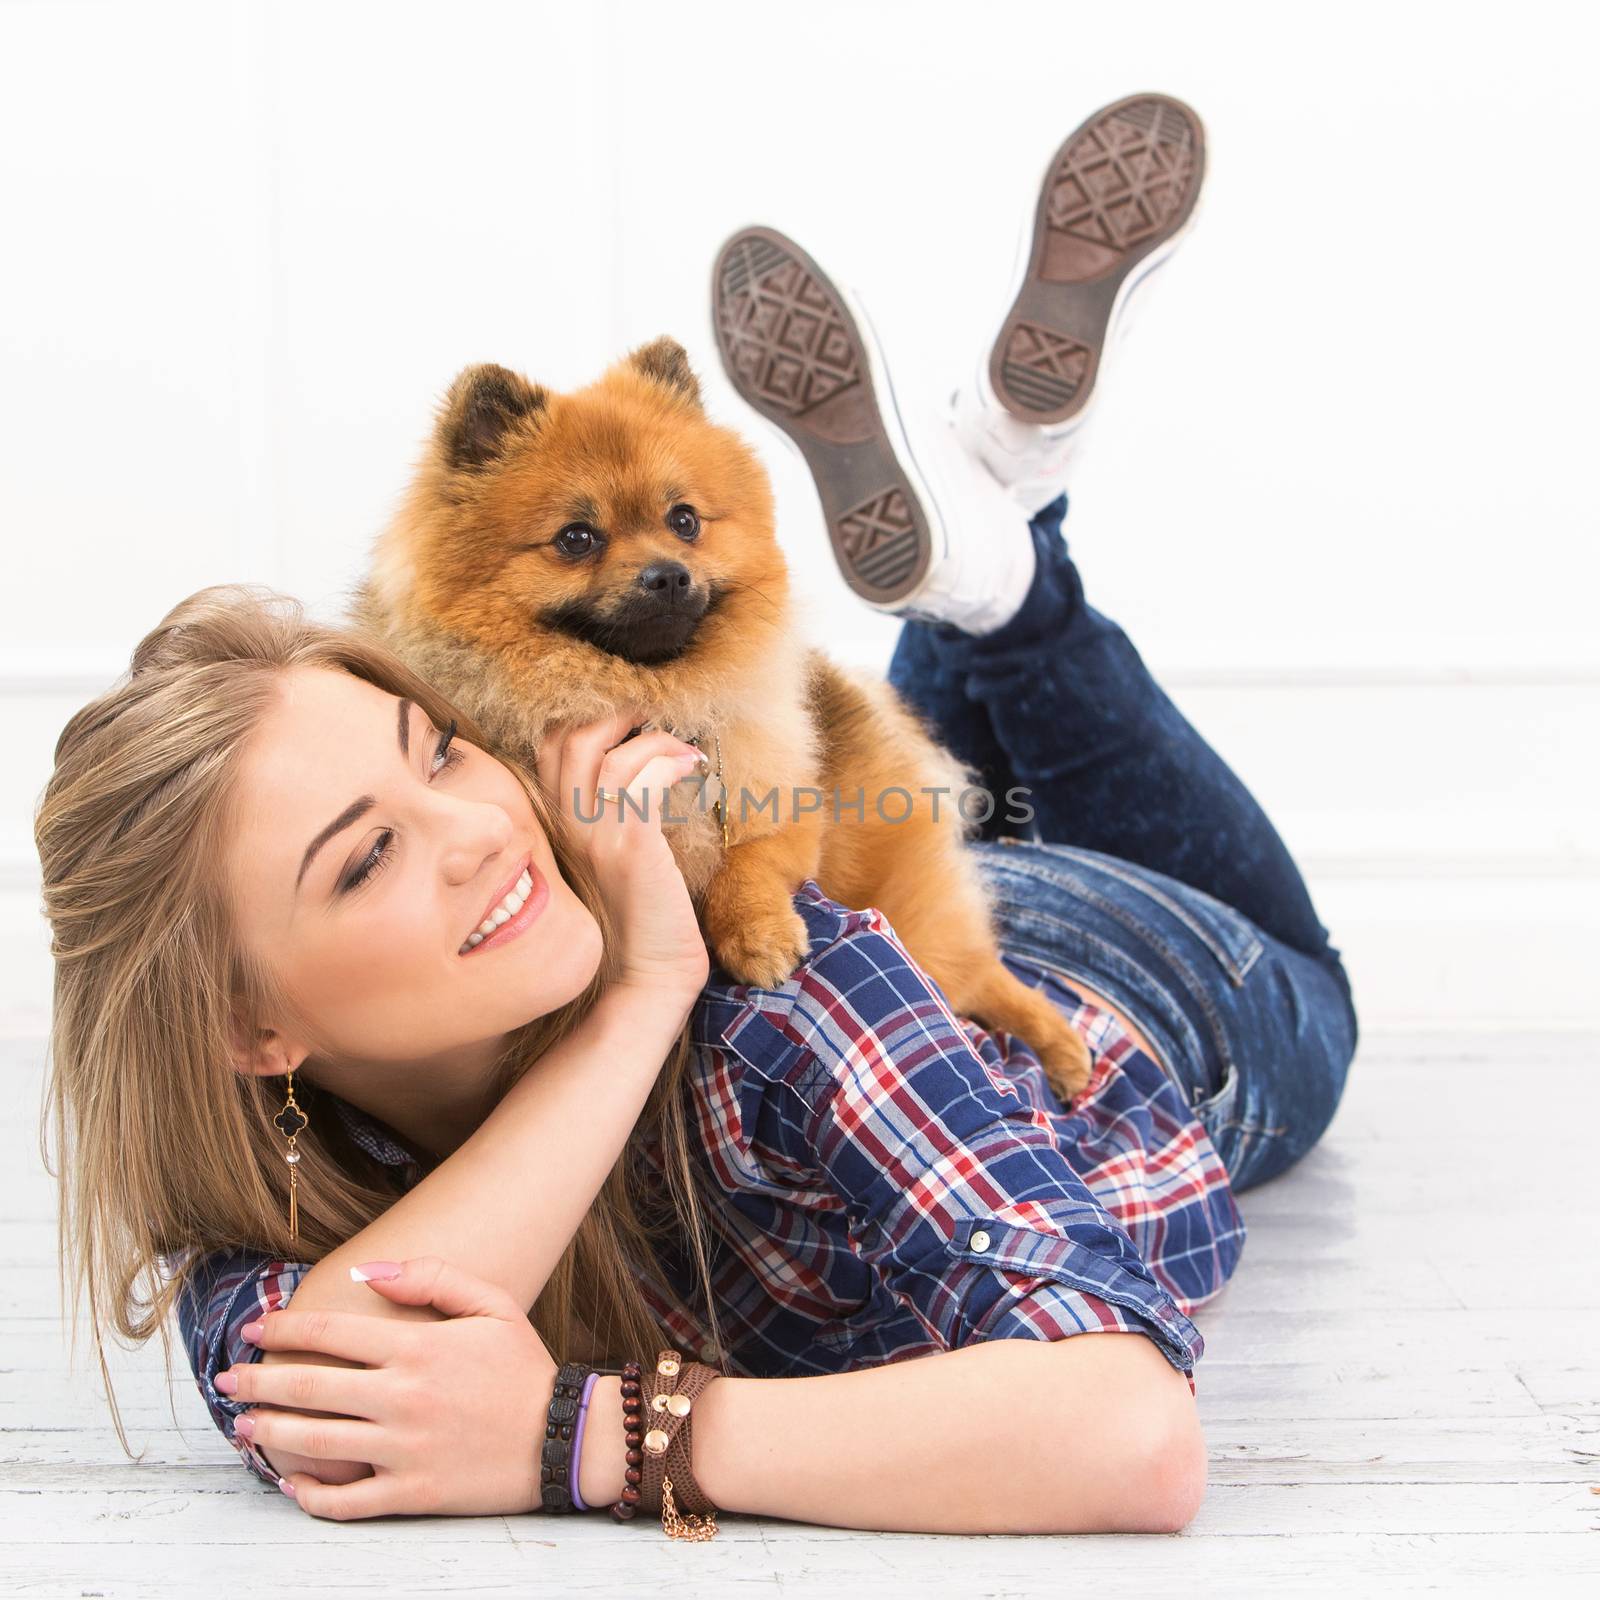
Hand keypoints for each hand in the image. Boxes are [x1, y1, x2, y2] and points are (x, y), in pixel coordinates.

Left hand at [228, 1257, 557, 1517]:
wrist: (562, 1437)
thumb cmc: (522, 1368)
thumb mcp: (491, 1304)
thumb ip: (430, 1278)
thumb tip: (366, 1271)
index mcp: (418, 1349)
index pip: (331, 1334)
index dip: (283, 1329)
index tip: (253, 1329)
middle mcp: (403, 1398)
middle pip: (310, 1387)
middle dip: (257, 1382)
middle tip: (225, 1380)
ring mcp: (404, 1449)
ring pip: (316, 1443)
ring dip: (269, 1433)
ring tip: (243, 1427)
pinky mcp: (410, 1494)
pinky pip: (346, 1501)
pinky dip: (309, 1495)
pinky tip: (289, 1482)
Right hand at [534, 707, 710, 1001]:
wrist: (647, 978)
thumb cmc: (640, 918)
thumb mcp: (614, 857)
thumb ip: (612, 815)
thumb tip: (643, 770)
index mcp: (557, 828)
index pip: (549, 750)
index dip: (585, 720)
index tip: (628, 720)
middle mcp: (565, 828)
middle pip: (568, 739)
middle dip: (612, 713)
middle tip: (652, 715)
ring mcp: (593, 837)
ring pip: (605, 752)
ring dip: (650, 736)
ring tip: (682, 744)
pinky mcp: (629, 848)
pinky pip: (641, 780)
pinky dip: (669, 760)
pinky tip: (694, 766)